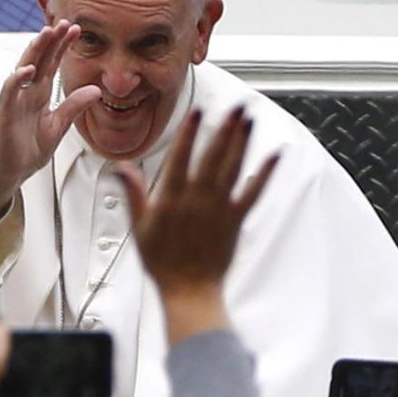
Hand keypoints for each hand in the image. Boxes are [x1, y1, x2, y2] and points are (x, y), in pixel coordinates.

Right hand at [0, 21, 102, 221]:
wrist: (12, 171)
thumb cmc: (29, 148)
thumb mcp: (59, 126)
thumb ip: (74, 107)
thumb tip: (96, 90)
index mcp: (39, 93)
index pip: (52, 63)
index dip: (62, 46)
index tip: (76, 29)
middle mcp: (26, 92)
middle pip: (39, 60)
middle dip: (51, 41)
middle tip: (65, 23)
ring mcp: (14, 100)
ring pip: (23, 68)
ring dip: (34, 51)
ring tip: (46, 34)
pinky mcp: (4, 113)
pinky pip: (9, 93)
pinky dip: (16, 80)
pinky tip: (26, 70)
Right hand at [117, 106, 279, 295]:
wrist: (189, 290)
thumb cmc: (163, 263)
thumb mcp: (140, 228)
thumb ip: (134, 195)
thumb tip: (122, 169)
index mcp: (173, 199)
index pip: (181, 157)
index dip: (190, 132)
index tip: (197, 110)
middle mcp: (198, 199)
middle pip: (214, 156)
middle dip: (226, 128)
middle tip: (237, 106)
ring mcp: (219, 208)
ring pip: (233, 168)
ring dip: (243, 142)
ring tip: (250, 120)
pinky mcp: (236, 220)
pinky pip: (253, 192)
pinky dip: (266, 174)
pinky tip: (274, 156)